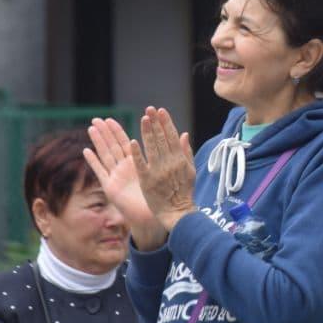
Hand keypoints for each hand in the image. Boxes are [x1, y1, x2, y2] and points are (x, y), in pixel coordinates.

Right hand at [85, 117, 166, 246]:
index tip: (111, 118)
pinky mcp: (111, 188)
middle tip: (98, 119)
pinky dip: (93, 161)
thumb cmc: (162, 197)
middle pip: (113, 146)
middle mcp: (125, 169)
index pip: (125, 142)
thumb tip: (185, 134)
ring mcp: (117, 177)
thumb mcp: (168, 172)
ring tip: (91, 128)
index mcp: (137, 164)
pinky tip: (86, 151)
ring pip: (105, 155)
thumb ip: (174, 152)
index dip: (119, 131)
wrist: (156, 216)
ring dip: (98, 142)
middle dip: (106, 133)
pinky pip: (100, 172)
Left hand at [131, 107, 197, 231]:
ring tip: (143, 118)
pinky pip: (141, 165)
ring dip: (147, 132)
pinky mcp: (147, 181)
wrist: (178, 213)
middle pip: (161, 139)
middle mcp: (169, 163)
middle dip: (155, 123)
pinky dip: (137, 153)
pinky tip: (132, 142)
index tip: (160, 111)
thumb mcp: (190, 171)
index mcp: (180, 159)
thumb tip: (184, 133)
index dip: (166, 123)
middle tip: (149, 109)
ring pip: (151, 148)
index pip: (172, 136)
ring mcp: (158, 171)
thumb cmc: (185, 192)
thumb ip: (186, 152)